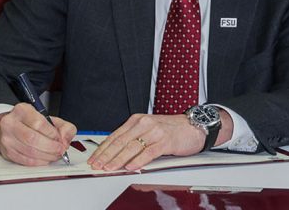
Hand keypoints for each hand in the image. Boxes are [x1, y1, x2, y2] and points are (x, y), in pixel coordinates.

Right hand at [0, 103, 76, 165]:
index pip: (38, 123)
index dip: (52, 134)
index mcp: (22, 111)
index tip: (60, 139)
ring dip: (46, 156)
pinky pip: (25, 160)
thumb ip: (63, 126)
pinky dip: (39, 162)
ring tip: (55, 155)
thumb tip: (65, 139)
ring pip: (29, 151)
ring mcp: (7, 139)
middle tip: (61, 150)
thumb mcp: (49, 118)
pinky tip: (46, 159)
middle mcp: (10, 124)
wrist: (10, 128)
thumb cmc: (30, 122)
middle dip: (51, 147)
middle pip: (32, 139)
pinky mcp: (7, 152)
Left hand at [88, 112, 217, 171]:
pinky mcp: (166, 140)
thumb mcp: (148, 129)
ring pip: (132, 147)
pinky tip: (131, 166)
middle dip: (106, 155)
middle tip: (97, 166)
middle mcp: (144, 123)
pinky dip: (138, 160)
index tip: (94, 159)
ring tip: (110, 168)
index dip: (102, 149)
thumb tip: (113, 153)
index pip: (115, 136)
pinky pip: (149, 152)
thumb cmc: (171, 130)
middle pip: (120, 141)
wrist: (194, 126)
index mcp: (137, 120)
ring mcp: (155, 131)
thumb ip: (133, 138)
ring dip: (118, 160)